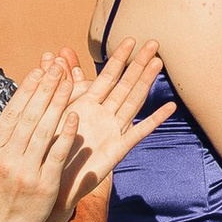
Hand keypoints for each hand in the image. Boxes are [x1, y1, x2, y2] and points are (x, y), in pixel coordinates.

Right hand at [0, 58, 89, 221]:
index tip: (39, 70)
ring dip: (58, 104)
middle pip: (30, 117)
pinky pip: (57, 155)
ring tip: (69, 82)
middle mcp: (7, 159)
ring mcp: (26, 172)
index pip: (12, 113)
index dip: (26, 90)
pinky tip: (75, 116)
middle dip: (46, 89)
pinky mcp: (45, 185)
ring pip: (45, 131)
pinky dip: (66, 135)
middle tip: (58, 68)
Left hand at [64, 39, 175, 192]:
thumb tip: (56, 54)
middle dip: (138, 63)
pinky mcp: (117, 149)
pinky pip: (138, 132)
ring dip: (146, 82)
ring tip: (158, 63)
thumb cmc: (51, 149)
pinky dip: (154, 120)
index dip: (118, 59)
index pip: (107, 76)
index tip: (130, 39)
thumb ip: (59, 84)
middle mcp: (104, 115)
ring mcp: (113, 131)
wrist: (51, 183)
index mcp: (89, 105)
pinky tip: (169, 107)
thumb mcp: (54, 111)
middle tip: (154, 42)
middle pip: (125, 84)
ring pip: (133, 101)